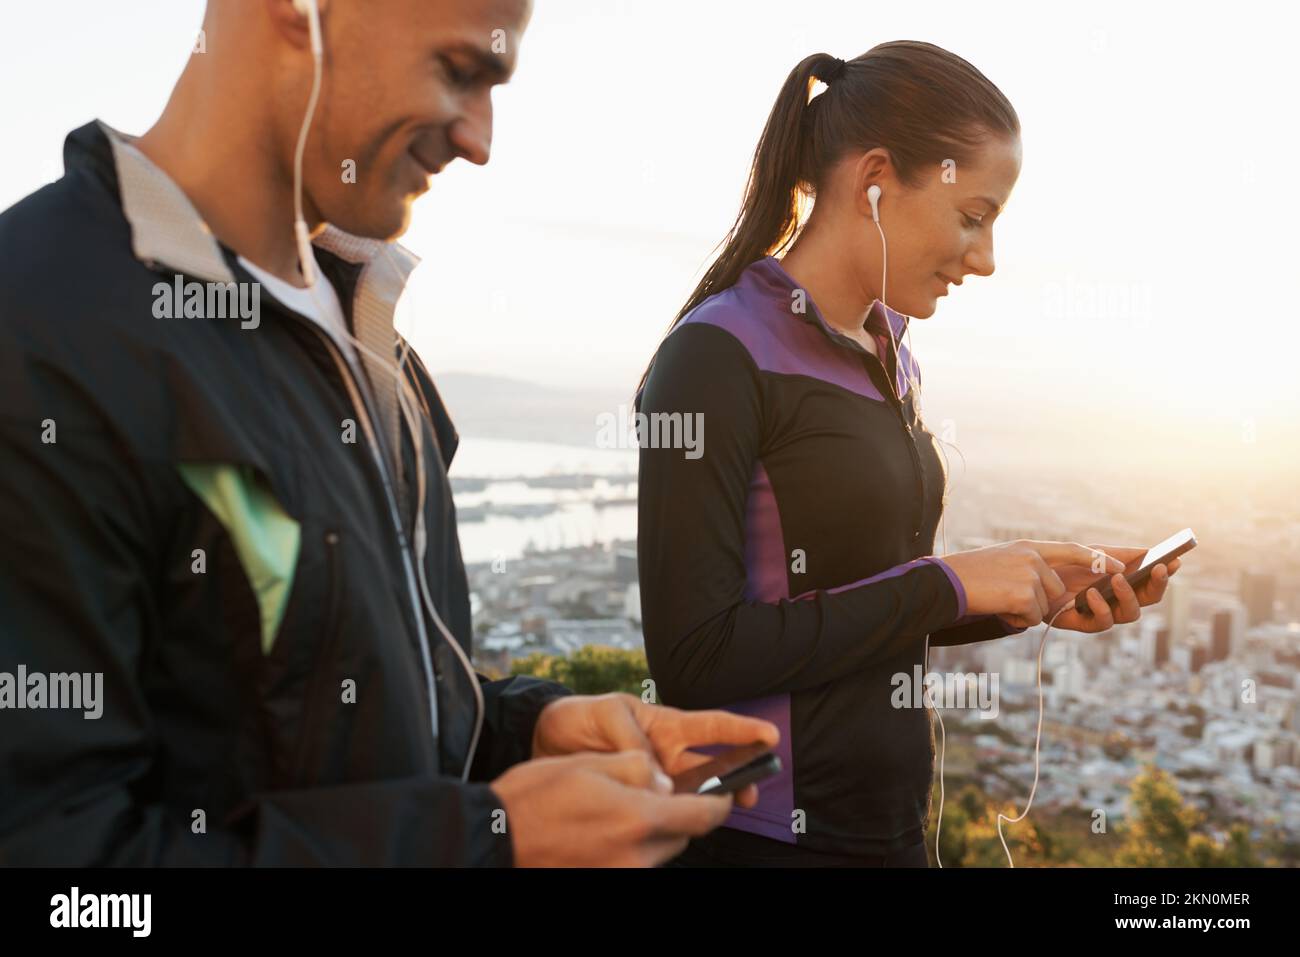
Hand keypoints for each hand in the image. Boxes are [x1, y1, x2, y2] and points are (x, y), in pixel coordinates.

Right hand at [491, 750, 735, 865]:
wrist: (493, 836)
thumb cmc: (536, 795)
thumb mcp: (591, 763)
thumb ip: (638, 768)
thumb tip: (666, 781)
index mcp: (639, 819)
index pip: (704, 815)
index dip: (721, 802)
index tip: (727, 791)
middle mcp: (637, 855)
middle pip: (683, 835)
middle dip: (682, 812)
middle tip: (665, 792)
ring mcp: (621, 874)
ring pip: (660, 850)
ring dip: (656, 829)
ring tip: (624, 807)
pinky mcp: (605, 881)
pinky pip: (636, 862)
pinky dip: (633, 845)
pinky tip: (606, 827)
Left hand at [532, 692, 779, 808]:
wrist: (544, 739)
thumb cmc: (580, 716)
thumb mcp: (607, 713)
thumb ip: (633, 740)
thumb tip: (658, 777)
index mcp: (665, 725)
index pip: (711, 727)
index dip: (742, 730)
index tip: (769, 735)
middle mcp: (667, 754)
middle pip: (712, 767)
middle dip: (736, 777)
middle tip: (749, 792)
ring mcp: (654, 779)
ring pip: (690, 794)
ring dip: (705, 803)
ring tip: (716, 812)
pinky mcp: (635, 799)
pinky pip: (659, 810)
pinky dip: (669, 818)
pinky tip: (674, 825)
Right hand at [941, 539, 1126, 628]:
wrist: (944, 583)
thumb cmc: (970, 577)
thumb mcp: (1003, 562)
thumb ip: (1030, 567)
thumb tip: (1052, 589)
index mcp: (1029, 547)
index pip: (1074, 550)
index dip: (1100, 558)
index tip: (1122, 567)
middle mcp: (1033, 557)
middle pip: (1057, 588)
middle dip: (1038, 601)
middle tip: (1008, 596)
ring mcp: (1029, 575)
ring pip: (1045, 605)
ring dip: (1024, 610)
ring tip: (998, 599)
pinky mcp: (1024, 594)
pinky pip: (1032, 617)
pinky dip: (1015, 618)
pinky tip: (997, 606)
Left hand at [1043, 544, 1182, 633]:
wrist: (1032, 576)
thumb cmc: (1063, 564)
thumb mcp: (1091, 552)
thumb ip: (1117, 554)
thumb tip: (1149, 551)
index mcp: (1124, 581)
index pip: (1151, 580)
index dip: (1165, 573)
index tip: (1175, 561)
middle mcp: (1118, 599)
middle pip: (1148, 599)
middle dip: (1157, 585)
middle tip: (1158, 569)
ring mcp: (1104, 612)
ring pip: (1130, 613)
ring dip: (1128, 595)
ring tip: (1118, 579)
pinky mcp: (1084, 623)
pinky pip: (1102, 622)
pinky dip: (1101, 607)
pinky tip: (1092, 594)